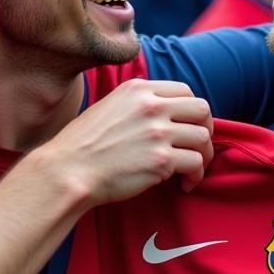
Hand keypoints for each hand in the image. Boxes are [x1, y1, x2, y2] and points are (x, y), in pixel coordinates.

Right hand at [49, 78, 213, 203]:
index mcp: (138, 89)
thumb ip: (138, 103)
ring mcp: (157, 132)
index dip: (191, 110)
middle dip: (205, 129)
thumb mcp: (109, 106)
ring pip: (202, 138)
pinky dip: (196, 175)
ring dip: (204, 155)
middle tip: (197, 146)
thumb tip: (165, 113)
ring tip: (192, 169)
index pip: (185, 90)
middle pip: (201, 110)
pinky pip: (196, 163)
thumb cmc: (83, 144)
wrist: (68, 171)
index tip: (187, 126)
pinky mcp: (161, 160)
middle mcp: (151, 106)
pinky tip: (185, 184)